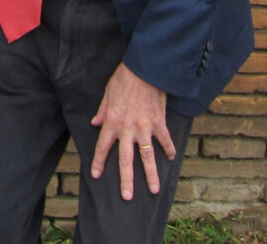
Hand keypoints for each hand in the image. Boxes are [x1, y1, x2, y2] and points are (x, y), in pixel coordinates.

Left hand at [90, 62, 174, 199]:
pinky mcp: (158, 123)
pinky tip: (171, 158)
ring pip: (147, 156)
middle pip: (126, 159)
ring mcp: (144, 128)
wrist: (144, 69)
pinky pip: (164, 140)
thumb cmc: (123, 78)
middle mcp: (127, 129)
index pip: (103, 146)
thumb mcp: (107, 92)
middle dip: (126, 179)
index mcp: (112, 121)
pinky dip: (169, 149)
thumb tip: (94, 123)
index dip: (99, 161)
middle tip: (127, 197)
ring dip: (151, 174)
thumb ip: (102, 110)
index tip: (96, 175)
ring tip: (153, 190)